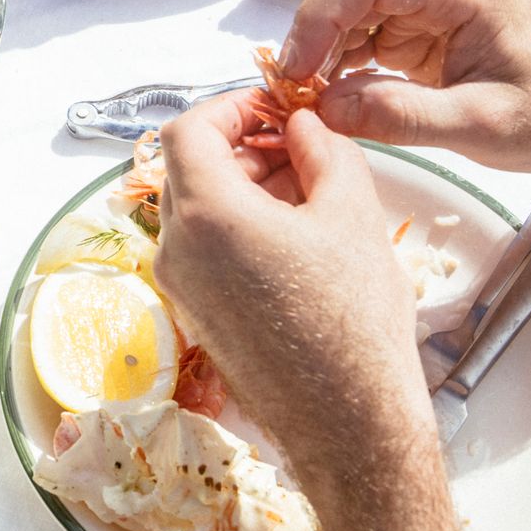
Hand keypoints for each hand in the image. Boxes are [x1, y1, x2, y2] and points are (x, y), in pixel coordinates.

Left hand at [151, 93, 425, 474]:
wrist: (349, 423)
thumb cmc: (354, 322)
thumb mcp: (351, 211)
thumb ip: (321, 148)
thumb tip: (301, 123)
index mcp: (206, 215)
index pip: (190, 129)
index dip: (232, 106)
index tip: (275, 106)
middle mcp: (176, 250)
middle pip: (189, 168)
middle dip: (243, 145)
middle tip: (300, 144)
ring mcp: (181, 287)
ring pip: (197, 209)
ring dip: (244, 185)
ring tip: (309, 190)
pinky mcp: (197, 315)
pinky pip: (204, 249)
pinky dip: (240, 225)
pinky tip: (297, 234)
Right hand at [280, 0, 530, 172]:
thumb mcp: (480, 126)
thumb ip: (402, 117)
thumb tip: (326, 108)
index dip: (319, 19)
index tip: (296, 71)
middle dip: (313, 34)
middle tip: (295, 90)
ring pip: (349, 1)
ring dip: (323, 47)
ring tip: (312, 97)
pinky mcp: (421, 15)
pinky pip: (363, 23)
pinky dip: (340, 55)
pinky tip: (336, 90)